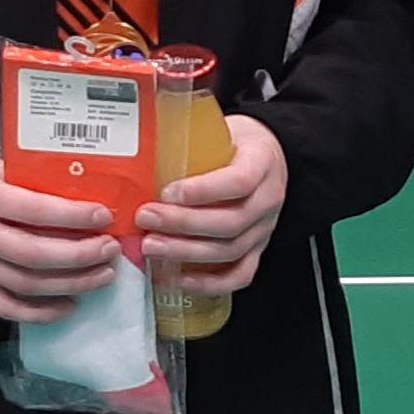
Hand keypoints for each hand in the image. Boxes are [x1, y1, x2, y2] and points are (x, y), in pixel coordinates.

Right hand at [0, 158, 121, 324]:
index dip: (71, 216)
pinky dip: (42, 313)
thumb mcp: (2, 167)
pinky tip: (71, 306)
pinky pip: (8, 308)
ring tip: (103, 275)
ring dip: (70, 284)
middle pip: (31, 254)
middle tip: (109, 250)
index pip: (31, 210)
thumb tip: (94, 194)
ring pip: (25, 284)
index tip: (103, 217)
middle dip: (78, 255)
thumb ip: (37, 180)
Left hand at [136, 114, 287, 297]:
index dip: (203, 190)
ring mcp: (264, 229)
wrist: (269, 159)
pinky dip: (208, 283)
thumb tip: (144, 137)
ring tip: (152, 246)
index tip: (168, 192)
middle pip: (230, 222)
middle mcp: (267, 200)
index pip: (239, 181)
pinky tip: (179, 279)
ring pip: (230, 250)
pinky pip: (239, 274)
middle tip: (147, 219)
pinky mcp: (257, 250)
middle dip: (183, 224)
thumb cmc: (236, 145)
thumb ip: (193, 139)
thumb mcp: (222, 130)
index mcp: (261, 164)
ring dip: (187, 253)